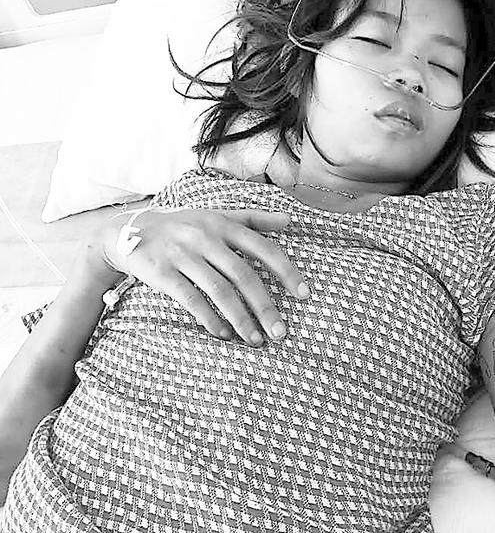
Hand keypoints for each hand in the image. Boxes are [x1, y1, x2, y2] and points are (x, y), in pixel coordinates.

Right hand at [97, 208, 307, 345]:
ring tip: (255, 340)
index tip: (304, 295)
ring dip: (240, 318)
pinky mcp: (162, 272)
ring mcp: (182, 254)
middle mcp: (206, 237)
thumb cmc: (182, 225)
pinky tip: (223, 334)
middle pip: (244, 275)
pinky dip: (209, 318)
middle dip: (265, 306)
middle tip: (280, 333)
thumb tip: (290, 221)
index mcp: (224, 224)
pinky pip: (190, 299)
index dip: (286, 272)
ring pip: (219, 290)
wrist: (128, 229)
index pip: (264, 248)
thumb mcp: (216, 215)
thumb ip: (253, 219)